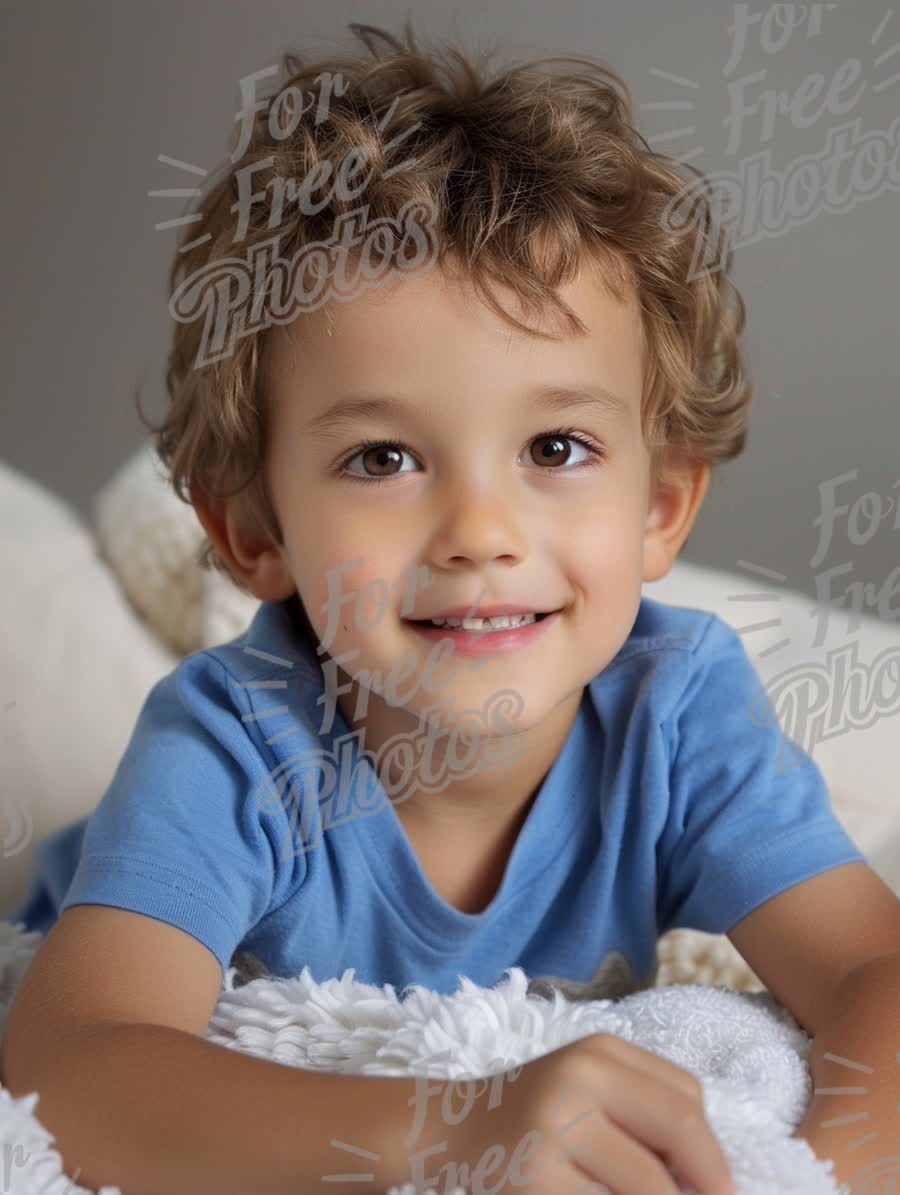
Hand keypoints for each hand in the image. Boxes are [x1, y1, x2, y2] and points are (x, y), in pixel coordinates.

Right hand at [446, 1032, 735, 1194]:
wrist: (455, 1130)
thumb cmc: (541, 1117)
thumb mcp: (592, 1089)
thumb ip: (649, 1113)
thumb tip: (720, 1182)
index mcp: (599, 1052)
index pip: (686, 1101)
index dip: (714, 1156)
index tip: (721, 1192)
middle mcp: (578, 1077)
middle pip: (678, 1131)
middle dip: (705, 1186)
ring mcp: (553, 1128)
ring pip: (648, 1185)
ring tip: (626, 1192)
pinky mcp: (533, 1180)